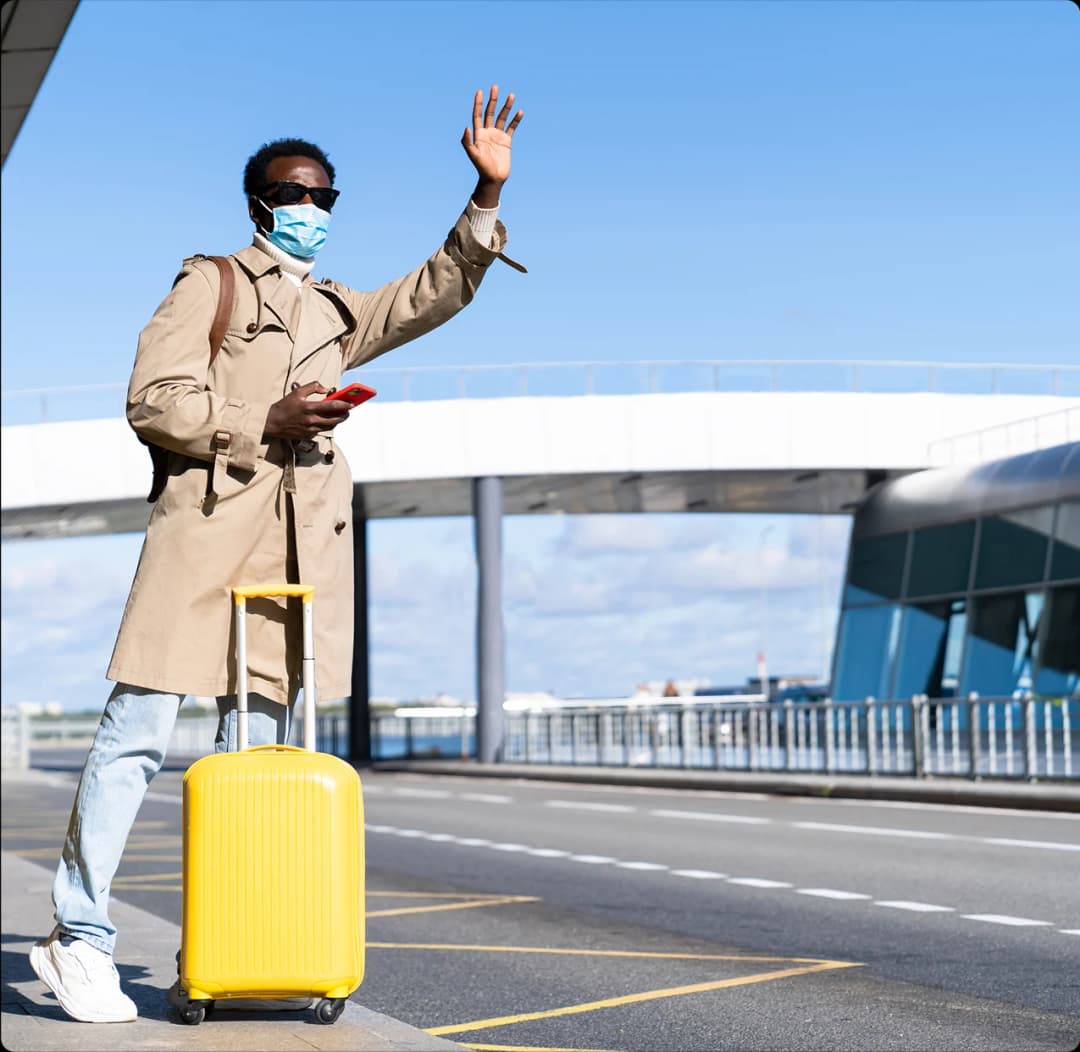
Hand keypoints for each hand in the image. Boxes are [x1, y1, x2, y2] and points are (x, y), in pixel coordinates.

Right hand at [262, 381, 350, 440]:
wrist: (272, 423)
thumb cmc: (284, 406)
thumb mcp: (297, 392)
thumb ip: (313, 387)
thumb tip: (326, 389)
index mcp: (308, 408)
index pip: (331, 406)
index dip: (343, 405)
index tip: (351, 403)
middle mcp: (311, 421)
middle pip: (334, 420)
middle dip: (344, 416)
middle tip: (348, 411)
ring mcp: (310, 430)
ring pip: (329, 427)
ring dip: (337, 421)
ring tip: (340, 415)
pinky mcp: (308, 436)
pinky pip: (321, 430)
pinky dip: (326, 425)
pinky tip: (327, 420)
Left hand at [461, 85, 522, 206]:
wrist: (493, 178)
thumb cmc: (482, 168)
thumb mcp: (473, 155)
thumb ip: (467, 142)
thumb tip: (466, 127)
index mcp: (479, 134)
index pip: (478, 115)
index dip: (478, 103)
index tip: (480, 91)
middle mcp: (488, 132)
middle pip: (490, 112)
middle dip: (493, 100)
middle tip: (495, 87)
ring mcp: (498, 136)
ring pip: (502, 117)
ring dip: (506, 107)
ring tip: (511, 95)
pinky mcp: (507, 141)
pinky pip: (512, 127)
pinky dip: (516, 120)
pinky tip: (519, 111)